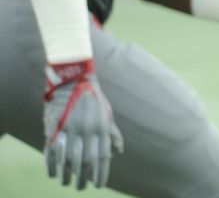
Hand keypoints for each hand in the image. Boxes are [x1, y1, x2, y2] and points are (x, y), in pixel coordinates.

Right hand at [43, 60, 123, 189]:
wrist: (75, 79)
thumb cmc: (94, 99)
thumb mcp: (107, 114)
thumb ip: (112, 133)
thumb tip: (118, 151)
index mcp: (102, 127)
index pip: (102, 157)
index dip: (101, 174)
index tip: (99, 185)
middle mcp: (87, 129)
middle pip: (85, 162)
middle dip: (83, 178)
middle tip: (81, 187)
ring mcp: (70, 128)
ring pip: (68, 159)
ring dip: (67, 175)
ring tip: (67, 183)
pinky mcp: (55, 125)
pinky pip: (52, 150)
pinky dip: (52, 164)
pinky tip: (53, 174)